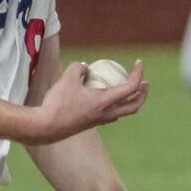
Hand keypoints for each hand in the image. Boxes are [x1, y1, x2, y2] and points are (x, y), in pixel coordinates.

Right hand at [27, 60, 148, 144]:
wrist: (46, 127)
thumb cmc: (57, 103)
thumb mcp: (67, 77)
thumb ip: (78, 68)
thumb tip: (84, 67)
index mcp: (105, 102)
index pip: (131, 87)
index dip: (138, 73)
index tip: (138, 62)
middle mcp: (106, 114)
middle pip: (134, 106)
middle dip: (143, 94)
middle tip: (145, 83)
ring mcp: (99, 121)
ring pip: (122, 113)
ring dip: (130, 101)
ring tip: (128, 90)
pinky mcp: (91, 124)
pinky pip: (110, 115)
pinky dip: (114, 105)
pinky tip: (104, 97)